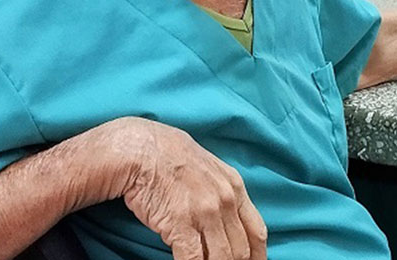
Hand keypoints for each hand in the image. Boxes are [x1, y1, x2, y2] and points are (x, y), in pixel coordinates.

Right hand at [68, 117, 266, 259]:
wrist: (140, 149)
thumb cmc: (168, 156)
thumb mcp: (207, 167)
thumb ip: (221, 191)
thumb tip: (226, 218)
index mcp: (234, 187)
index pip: (256, 232)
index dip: (257, 257)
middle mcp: (225, 201)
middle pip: (240, 251)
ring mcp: (205, 213)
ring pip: (221, 259)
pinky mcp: (181, 225)